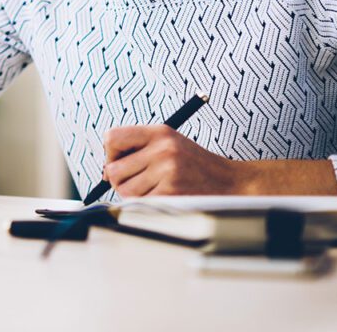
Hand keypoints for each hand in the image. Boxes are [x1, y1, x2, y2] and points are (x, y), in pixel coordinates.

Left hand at [101, 125, 243, 196]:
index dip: (110, 153)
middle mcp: (162, 149)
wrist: (230, 182)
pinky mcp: (172, 192)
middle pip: (113, 170)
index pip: (112, 137)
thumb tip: (106, 171)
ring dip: (134, 195)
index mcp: (159, 132)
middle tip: (139, 181)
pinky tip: (165, 196)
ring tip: (156, 188)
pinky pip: (139, 204)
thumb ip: (139, 149)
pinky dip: (147, 204)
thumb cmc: (194, 165)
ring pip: (124, 190)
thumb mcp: (169, 143)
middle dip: (120, 180)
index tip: (120, 162)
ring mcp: (167, 171)